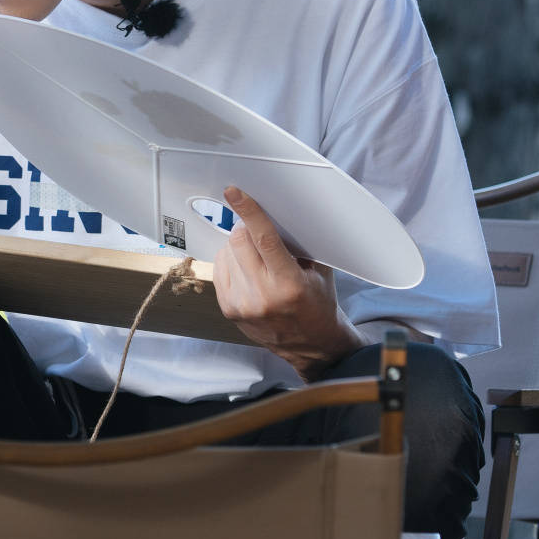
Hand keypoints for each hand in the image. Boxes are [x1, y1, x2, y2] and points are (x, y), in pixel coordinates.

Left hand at [212, 186, 362, 381]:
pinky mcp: (228, 309)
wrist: (310, 345)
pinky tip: (247, 270)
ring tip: (258, 260)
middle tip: (258, 232)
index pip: (263, 239)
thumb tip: (277, 212)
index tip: (234, 193)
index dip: (249, 212)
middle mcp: (262, 296)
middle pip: (239, 241)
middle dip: (246, 229)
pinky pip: (220, 269)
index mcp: (289, 284)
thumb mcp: (319, 271)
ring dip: (238, 247)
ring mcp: (241, 305)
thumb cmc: (317, 304)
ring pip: (226, 253)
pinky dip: (231, 262)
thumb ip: (299, 244)